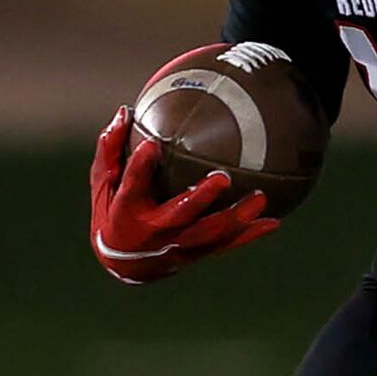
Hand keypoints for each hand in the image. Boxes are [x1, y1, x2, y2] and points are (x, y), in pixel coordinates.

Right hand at [88, 107, 276, 285]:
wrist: (123, 262)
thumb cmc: (112, 211)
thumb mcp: (102, 182)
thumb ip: (111, 149)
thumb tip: (125, 112)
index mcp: (127, 210)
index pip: (133, 185)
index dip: (141, 166)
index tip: (151, 144)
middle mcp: (154, 231)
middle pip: (181, 214)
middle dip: (202, 197)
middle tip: (223, 176)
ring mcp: (178, 245)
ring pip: (211, 233)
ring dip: (237, 217)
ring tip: (261, 197)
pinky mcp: (196, 254)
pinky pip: (226, 245)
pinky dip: (250, 235)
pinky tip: (274, 222)